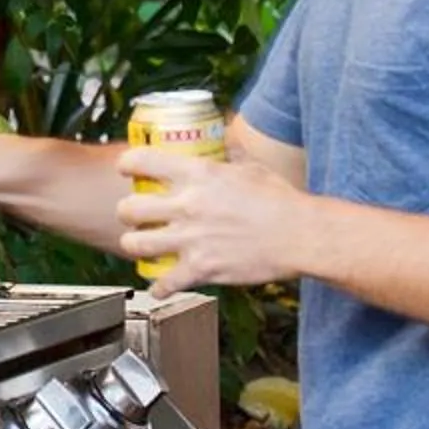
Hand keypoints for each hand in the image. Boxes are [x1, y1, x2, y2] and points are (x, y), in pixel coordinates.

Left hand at [115, 144, 310, 294]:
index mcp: (198, 174)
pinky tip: (161, 286)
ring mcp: (191, 239)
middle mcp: (188, 205)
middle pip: (129, 208)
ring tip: (142, 245)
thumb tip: (222, 141)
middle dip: (126, 212)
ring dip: (135, 245)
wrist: (301, 236)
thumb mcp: (250, 167)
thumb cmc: (281, 200)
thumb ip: (228, 156)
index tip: (126, 169)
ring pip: (135, 244)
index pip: (142, 160)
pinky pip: (164, 283)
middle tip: (133, 214)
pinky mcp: (201, 269)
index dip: (127, 165)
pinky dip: (159, 287)